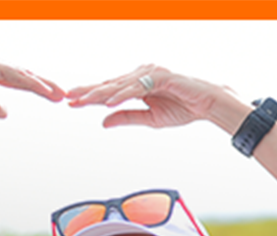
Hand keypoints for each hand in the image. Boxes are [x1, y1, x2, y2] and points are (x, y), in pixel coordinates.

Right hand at [0, 49, 63, 117]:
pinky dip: (30, 83)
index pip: (17, 77)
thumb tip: (7, 111)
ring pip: (22, 74)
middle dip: (44, 85)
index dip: (34, 86)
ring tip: (59, 94)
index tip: (51, 95)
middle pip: (23, 73)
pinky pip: (14, 75)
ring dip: (42, 85)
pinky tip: (44, 91)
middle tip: (62, 94)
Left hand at [66, 64, 240, 129]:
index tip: (71, 102)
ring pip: (120, 85)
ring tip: (84, 101)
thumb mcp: (150, 119)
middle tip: (68, 97)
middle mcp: (141, 75)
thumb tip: (102, 121)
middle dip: (89, 92)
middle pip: (110, 85)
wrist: (207, 105)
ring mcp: (150, 73)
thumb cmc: (182, 109)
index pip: (109, 90)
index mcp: (137, 84)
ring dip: (101, 93)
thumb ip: (126, 118)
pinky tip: (108, 102)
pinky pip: (138, 88)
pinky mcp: (161, 77)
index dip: (90, 96)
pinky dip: (122, 94)